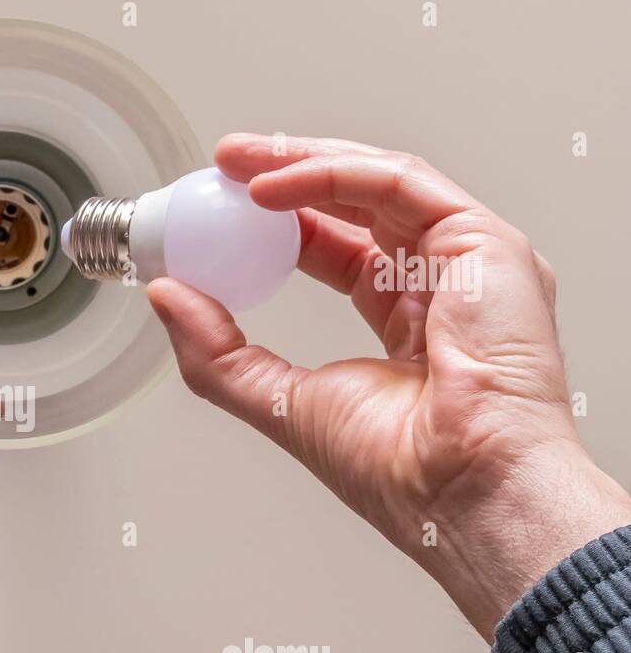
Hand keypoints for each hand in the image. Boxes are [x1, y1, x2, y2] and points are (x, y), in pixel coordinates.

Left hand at [149, 133, 630, 638]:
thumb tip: (166, 296)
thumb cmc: (400, 470)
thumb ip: (217, 350)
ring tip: (237, 160)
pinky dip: (331, 177)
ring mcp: (470, 262)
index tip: (221, 209)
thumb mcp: (277, 400)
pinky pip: (400, 185)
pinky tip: (271, 188)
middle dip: (287, 175)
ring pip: (381, 182)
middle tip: (225, 164)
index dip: (282, 224)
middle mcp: (445, 286)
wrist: (459, 492)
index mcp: (408, 326)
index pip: (340, 252)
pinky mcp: (486, 244)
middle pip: (361, 205)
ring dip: (302, 162)